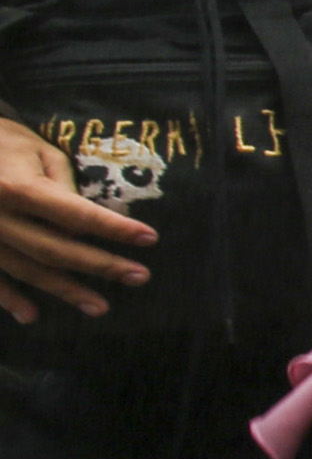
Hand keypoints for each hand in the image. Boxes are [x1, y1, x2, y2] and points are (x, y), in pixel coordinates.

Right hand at [0, 117, 154, 323]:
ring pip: (25, 269)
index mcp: (16, 187)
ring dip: (62, 290)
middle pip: (53, 248)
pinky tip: (32, 316)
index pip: (74, 213)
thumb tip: (86, 224)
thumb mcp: (37, 150)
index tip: (149, 238)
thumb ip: (63, 185)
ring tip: (99, 306)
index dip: (112, 228)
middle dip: (99, 265)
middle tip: (139, 277)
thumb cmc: (2, 142)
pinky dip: (8, 299)